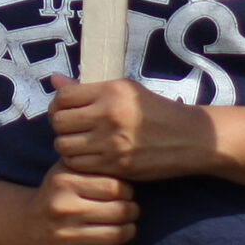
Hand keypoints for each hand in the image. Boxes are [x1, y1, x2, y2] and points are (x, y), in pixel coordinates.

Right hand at [22, 166, 137, 244]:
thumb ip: (92, 163)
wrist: (27, 225)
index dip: (127, 190)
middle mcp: (63, 209)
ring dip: (129, 231)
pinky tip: (109, 242)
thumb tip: (126, 163)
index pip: (115, 187)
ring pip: (117, 235)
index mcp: (65, 183)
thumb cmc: (57, 193)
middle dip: (132, 211)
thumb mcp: (67, 170)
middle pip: (120, 211)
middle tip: (131, 210)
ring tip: (127, 226)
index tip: (125, 193)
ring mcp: (65, 236)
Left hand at [48, 75, 216, 180]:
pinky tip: (90, 155)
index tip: (66, 109)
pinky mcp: (116, 165)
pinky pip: (78, 164)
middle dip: (61, 125)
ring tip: (80, 142)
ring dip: (68, 145)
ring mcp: (112, 142)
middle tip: (72, 128)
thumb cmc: (155, 111)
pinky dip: (78, 161)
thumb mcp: (126, 90)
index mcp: (111, 91)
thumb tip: (54, 79)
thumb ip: (87, 88)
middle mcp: (109, 115)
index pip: (63, 97)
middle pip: (59, 122)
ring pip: (64, 145)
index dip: (59, 104)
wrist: (189, 138)